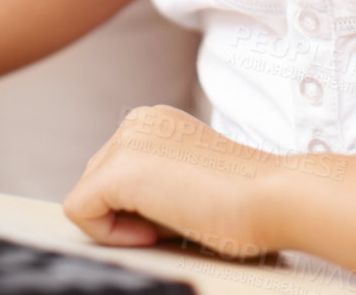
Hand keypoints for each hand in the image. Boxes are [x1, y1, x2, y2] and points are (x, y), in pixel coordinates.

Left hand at [63, 104, 282, 257]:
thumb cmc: (249, 199)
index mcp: (156, 120)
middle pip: (98, 181)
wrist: (275, 195)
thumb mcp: (191, 177)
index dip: (138, 208)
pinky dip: (109, 234)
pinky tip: (153, 233)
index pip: (116, 171)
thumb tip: (123, 212)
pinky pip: (80, 211)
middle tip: (174, 223)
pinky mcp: (120, 168)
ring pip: (89, 195)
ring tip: (171, 223)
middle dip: (125, 211)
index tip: (179, 214)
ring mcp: (127, 139)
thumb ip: (157, 182)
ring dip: (121, 221)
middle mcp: (137, 120)